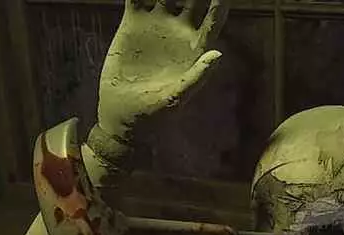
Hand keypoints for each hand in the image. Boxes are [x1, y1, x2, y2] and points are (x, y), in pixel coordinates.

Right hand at [96, 0, 227, 140]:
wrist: (123, 115)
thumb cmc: (154, 113)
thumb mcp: (177, 98)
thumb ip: (198, 76)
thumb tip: (218, 53)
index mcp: (195, 46)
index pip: (215, 17)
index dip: (221, 2)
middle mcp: (179, 30)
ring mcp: (156, 24)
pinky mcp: (133, 22)